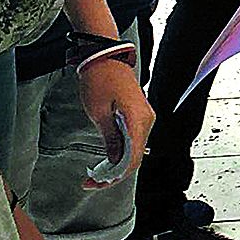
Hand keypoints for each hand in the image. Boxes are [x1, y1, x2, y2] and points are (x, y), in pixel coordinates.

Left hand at [77, 53, 153, 185]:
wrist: (104, 56)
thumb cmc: (100, 78)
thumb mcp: (99, 112)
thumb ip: (110, 139)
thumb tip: (115, 161)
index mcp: (138, 119)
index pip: (133, 158)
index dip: (117, 175)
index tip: (99, 184)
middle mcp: (146, 120)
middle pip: (136, 157)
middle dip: (115, 173)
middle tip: (92, 183)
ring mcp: (144, 117)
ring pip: (135, 150)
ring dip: (117, 164)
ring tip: (96, 174)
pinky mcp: (139, 114)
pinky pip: (133, 139)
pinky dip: (121, 152)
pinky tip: (107, 159)